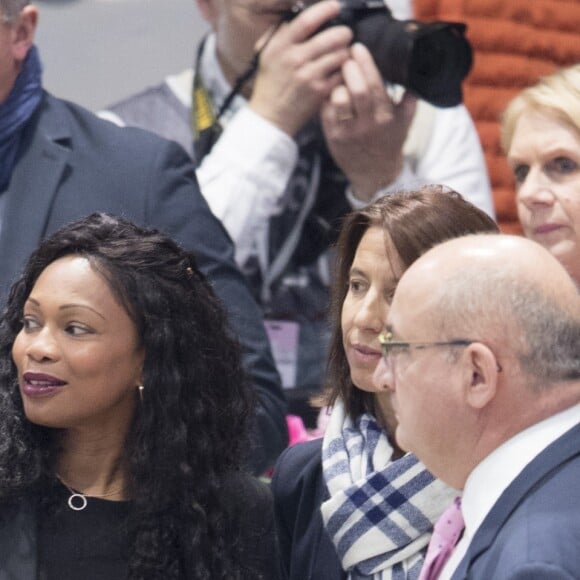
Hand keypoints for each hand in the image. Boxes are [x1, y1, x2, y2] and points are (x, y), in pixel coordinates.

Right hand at [249, 0, 352, 136]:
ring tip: (344, 53)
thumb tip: (297, 12)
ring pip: (340, 55)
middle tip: (346, 34)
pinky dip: (345, 71)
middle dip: (344, 32)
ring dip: (346, 52)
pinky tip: (342, 71)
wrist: (270, 116)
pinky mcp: (319, 92)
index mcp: (281, 46)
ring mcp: (309, 76)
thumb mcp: (267, 54)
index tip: (335, 6)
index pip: (307, 20)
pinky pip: (341, 74)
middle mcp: (295, 59)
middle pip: (331, 37)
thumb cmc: (270, 83)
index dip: (325, 10)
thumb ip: (281, 33)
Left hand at [321, 43, 416, 201]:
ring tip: (339, 78)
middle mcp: (367, 126)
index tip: (358, 48)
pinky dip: (327, 99)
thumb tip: (416, 73)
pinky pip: (325, 112)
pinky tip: (331, 93)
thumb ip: (410, 99)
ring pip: (337, 101)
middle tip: (345, 57)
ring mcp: (347, 133)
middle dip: (349, 69)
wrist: (375, 174)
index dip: (365, 63)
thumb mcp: (405, 122)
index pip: (376, 85)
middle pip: (356, 91)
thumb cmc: (389, 143)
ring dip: (337, 84)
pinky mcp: (332, 138)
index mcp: (385, 118)